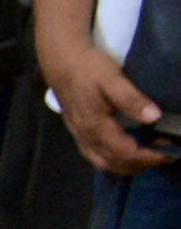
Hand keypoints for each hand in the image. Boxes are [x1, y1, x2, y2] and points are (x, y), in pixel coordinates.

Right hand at [47, 36, 172, 174]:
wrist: (61, 62)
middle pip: (115, 163)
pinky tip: (127, 154)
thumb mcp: (111, 79)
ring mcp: (80, 137)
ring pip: (104, 163)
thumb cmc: (87, 69)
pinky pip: (96, 157)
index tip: (169, 153)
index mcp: (95, 126)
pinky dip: (114, 161)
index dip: (148, 156)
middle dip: (141, 164)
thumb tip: (154, 116)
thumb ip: (131, 99)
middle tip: (164, 156)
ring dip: (128, 166)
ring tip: (149, 158)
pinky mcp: (78, 133)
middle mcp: (86, 136)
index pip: (125, 152)